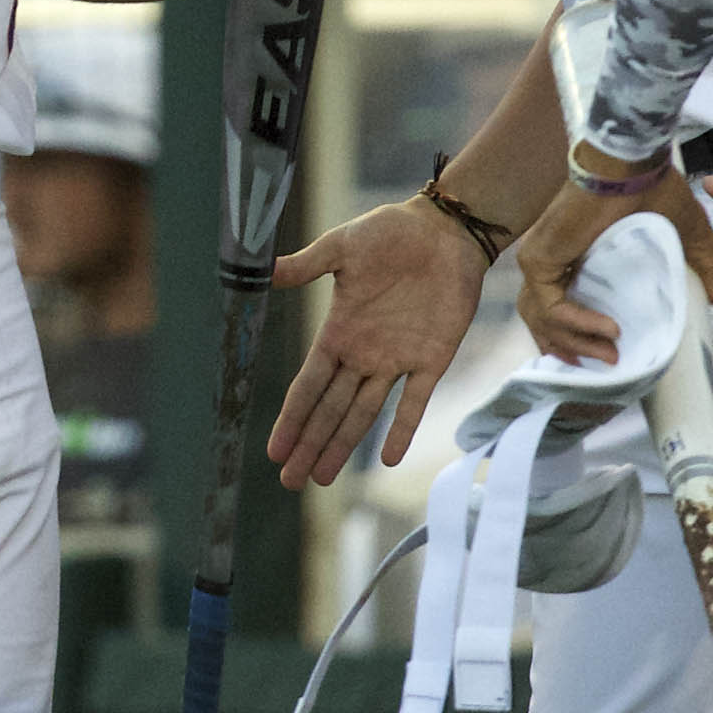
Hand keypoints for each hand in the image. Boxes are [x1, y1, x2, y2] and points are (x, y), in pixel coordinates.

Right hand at [264, 198, 484, 486]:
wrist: (444, 229)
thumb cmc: (391, 232)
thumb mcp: (342, 246)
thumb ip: (308, 265)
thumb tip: (267, 272)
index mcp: (339, 332)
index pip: (309, 386)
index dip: (292, 419)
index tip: (275, 450)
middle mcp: (364, 355)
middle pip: (330, 411)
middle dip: (310, 446)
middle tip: (290, 482)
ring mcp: (397, 360)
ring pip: (363, 415)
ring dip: (343, 446)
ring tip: (322, 479)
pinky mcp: (432, 358)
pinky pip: (414, 402)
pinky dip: (401, 429)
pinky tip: (387, 459)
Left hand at [512, 151, 712, 365]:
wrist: (632, 167)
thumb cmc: (655, 191)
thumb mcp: (689, 237)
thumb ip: (706, 267)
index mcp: (580, 259)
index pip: (563, 310)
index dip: (581, 340)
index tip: (611, 359)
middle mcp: (555, 262)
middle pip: (547, 322)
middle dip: (574, 352)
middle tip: (610, 365)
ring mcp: (542, 261)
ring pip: (545, 321)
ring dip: (577, 346)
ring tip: (612, 355)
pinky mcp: (538, 260)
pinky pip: (552, 307)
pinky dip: (579, 325)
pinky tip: (610, 331)